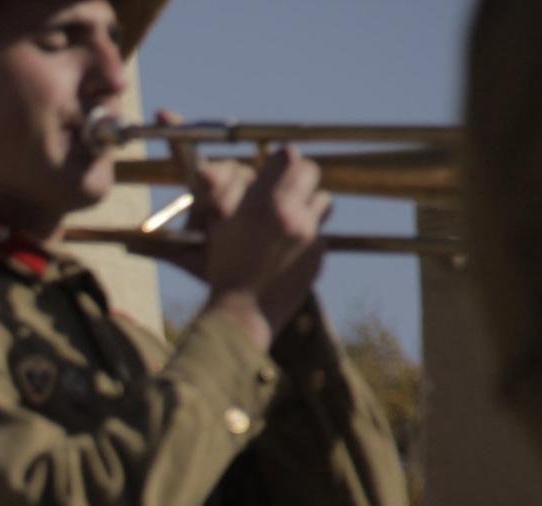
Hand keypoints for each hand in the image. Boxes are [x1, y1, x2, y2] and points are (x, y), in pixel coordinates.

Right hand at [199, 145, 332, 349]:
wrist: (242, 312)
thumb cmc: (224, 268)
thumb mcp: (217, 224)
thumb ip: (234, 189)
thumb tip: (246, 164)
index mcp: (260, 204)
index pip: (287, 157)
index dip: (281, 159)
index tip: (276, 165)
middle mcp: (290, 215)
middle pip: (310, 171)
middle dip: (299, 175)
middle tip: (288, 186)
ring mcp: (309, 235)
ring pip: (323, 200)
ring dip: (309, 204)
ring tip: (290, 220)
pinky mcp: (319, 254)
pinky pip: (321, 232)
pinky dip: (309, 236)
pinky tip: (289, 251)